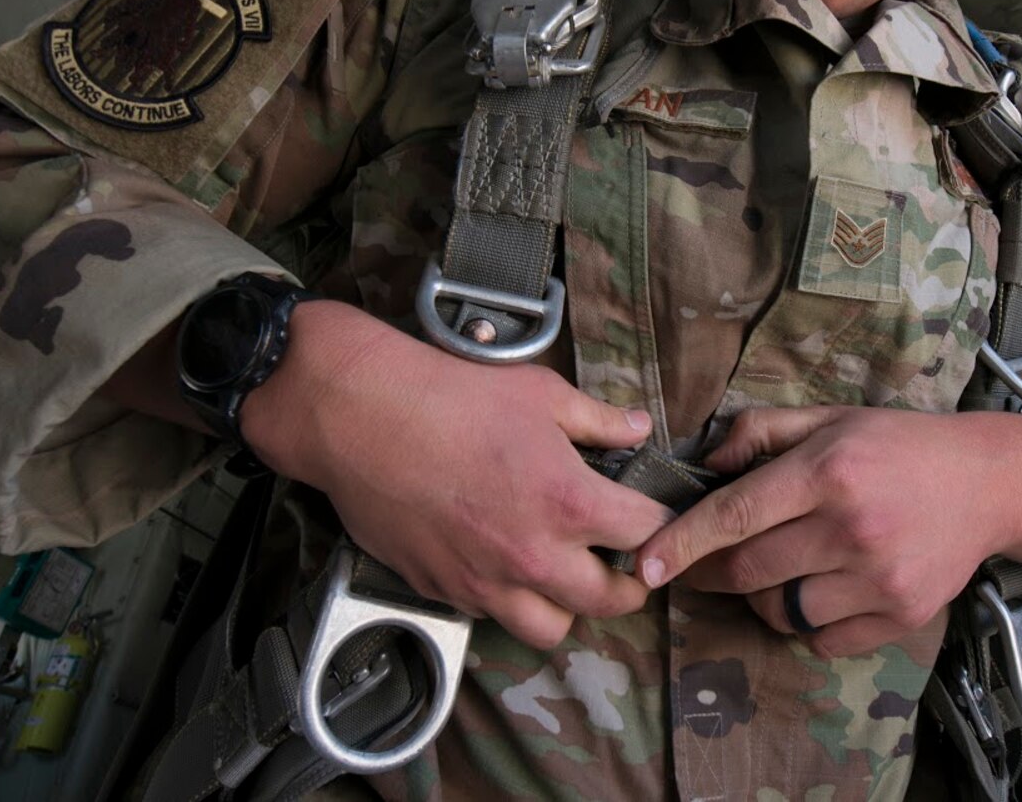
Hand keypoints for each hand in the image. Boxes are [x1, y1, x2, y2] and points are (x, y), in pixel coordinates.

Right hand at [241, 300, 668, 649]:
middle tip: (624, 560)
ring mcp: (485, 581)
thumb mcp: (539, 392)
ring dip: (567, 605)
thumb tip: (637, 428)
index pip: (646, 534)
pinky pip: (492, 616)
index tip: (657, 516)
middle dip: (630, 582)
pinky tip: (502, 564)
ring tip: (562, 573)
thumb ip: (597, 420)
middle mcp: (534, 555)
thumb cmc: (449, 395)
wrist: (360, 415)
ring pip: (552, 629)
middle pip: (611, 600)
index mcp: (569, 501)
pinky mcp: (443, 589)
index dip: (661, 523)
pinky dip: (508, 600)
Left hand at [635, 406, 1013, 657]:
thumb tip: (705, 462)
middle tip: (702, 565)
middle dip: (710, 573)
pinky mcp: (901, 615)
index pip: (734, 516)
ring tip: (785, 564)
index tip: (642, 566)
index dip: (680, 544)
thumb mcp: (829, 418)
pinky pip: (822, 639)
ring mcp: (878, 579)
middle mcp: (851, 528)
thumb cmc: (897, 445)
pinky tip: (824, 588)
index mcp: (827, 472)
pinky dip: (808, 623)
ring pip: (781, 612)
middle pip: (748, 571)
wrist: (987, 483)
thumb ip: (760, 431)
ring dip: (764, 597)